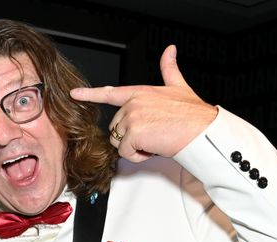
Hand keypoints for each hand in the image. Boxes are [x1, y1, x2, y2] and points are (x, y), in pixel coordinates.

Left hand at [70, 45, 217, 161]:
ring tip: (155, 140)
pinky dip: (139, 156)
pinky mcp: (133, 133)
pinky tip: (154, 148)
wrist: (202, 130)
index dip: (90, 94)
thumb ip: (169, 69)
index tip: (74, 94)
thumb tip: (170, 50)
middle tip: (153, 134)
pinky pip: (126, 153)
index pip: (110, 93)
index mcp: (140, 92)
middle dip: (131, 136)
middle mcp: (133, 103)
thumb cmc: (193, 114)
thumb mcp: (178, 87)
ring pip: (119, 141)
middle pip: (115, 127)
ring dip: (135, 147)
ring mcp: (132, 117)